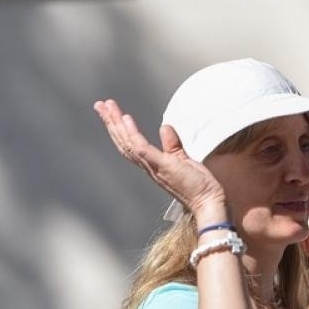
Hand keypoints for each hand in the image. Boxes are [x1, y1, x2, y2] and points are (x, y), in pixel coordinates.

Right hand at [94, 99, 226, 217]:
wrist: (208, 203)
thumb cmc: (198, 186)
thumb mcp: (183, 159)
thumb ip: (172, 145)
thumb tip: (164, 127)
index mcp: (152, 164)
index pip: (130, 144)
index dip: (119, 129)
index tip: (110, 112)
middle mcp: (148, 166)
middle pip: (123, 142)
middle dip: (111, 123)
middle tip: (99, 105)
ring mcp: (153, 167)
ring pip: (128, 143)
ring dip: (116, 124)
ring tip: (107, 106)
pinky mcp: (162, 167)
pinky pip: (142, 149)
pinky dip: (132, 134)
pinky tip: (126, 120)